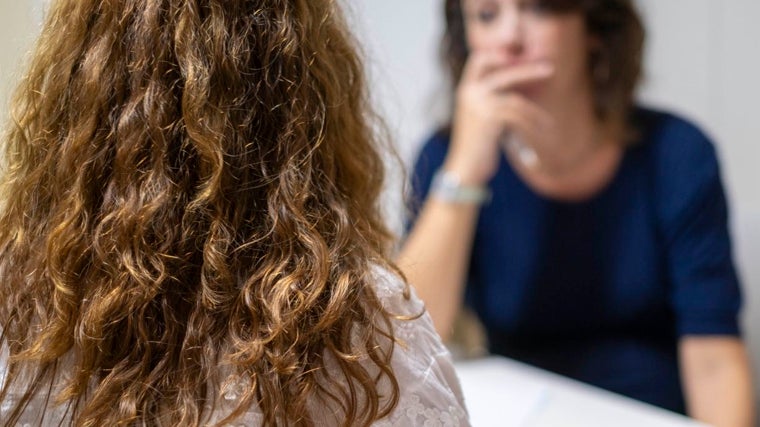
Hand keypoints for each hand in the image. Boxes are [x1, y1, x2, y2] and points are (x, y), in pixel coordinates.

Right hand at [444, 51, 553, 184]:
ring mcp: (478, 105)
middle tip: (549, 68)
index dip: (498, 54)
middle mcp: (469, 93)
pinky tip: (541, 133)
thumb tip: (517, 90)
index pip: (479, 59)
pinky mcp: (489, 119)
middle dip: (528, 69)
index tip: (518, 54)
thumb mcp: (479, 118)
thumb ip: (491, 101)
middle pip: (503, 72)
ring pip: (515, 99)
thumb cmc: (475, 147)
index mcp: (465, 90)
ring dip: (535, 112)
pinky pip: (518, 117)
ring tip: (549, 123)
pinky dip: (532, 126)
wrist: (464, 169)